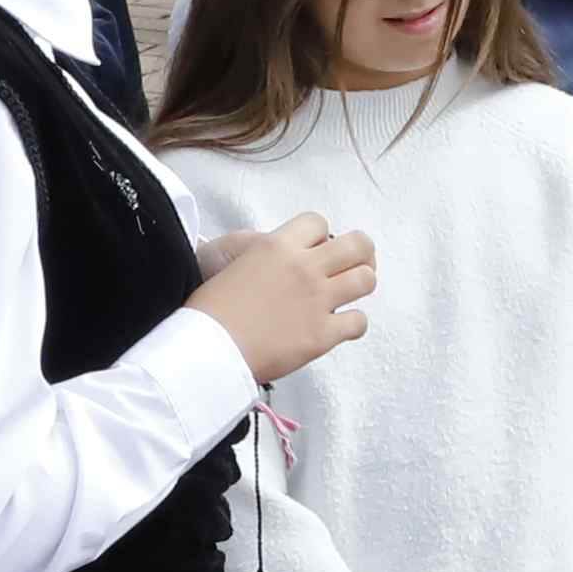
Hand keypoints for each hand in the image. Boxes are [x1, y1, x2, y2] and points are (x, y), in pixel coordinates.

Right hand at [187, 211, 375, 382]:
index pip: (318, 223)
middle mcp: (304, 268)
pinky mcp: (321, 334)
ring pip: (366, 280)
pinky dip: (353, 324)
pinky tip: (339, 327)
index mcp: (277, 246)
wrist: (206, 348)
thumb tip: (275, 249)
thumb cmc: (208, 309)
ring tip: (346, 295)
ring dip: (360, 285)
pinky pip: (359, 322)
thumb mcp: (228, 259)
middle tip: (352, 266)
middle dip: (360, 253)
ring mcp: (317, 301)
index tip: (315, 250)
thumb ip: (260, 250)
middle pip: (357, 245)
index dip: (320, 236)